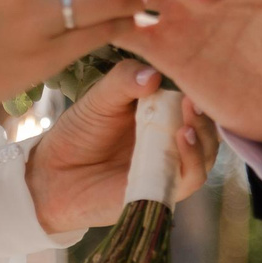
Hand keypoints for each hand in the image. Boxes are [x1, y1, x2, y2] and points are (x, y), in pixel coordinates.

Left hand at [24, 63, 218, 235]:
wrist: (54, 174)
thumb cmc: (80, 133)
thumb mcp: (100, 98)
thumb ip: (124, 81)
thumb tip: (154, 74)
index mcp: (163, 114)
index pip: (194, 100)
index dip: (200, 88)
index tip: (197, 71)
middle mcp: (172, 140)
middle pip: (207, 128)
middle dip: (205, 112)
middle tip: (195, 97)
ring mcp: (169, 166)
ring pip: (206, 154)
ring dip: (203, 135)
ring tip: (189, 116)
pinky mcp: (163, 191)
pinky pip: (190, 179)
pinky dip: (192, 159)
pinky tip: (181, 138)